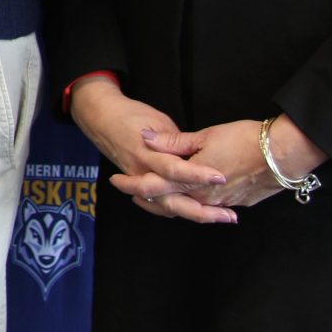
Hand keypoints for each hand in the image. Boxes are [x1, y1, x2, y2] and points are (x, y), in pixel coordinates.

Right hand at [67, 75, 234, 223]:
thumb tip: (199, 155)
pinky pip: (159, 205)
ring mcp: (139, 183)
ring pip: (167, 208)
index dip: (198, 175)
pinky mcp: (139, 186)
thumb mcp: (159, 121)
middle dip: (202, 211)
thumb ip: (178, 142)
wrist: (101, 118)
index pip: (175, 169)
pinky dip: (180, 211)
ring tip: (223, 217)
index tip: (221, 177)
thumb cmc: (130, 115)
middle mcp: (141, 173)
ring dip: (195, 215)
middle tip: (229, 216)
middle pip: (172, 201)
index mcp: (147, 154)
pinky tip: (199, 212)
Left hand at [143, 114, 323, 214]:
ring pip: (189, 208)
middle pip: (168, 203)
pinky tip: (191, 200)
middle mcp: (204, 197)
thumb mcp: (206, 136)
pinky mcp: (239, 202)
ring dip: (170, 204)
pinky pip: (209, 208)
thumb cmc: (246, 139)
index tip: (117, 182)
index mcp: (191, 180)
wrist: (285, 153)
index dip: (133, 185)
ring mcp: (222, 203)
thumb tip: (147, 138)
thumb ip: (174, 142)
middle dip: (146, 199)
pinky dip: (195, 205)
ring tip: (153, 200)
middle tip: (128, 193)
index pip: (154, 186)